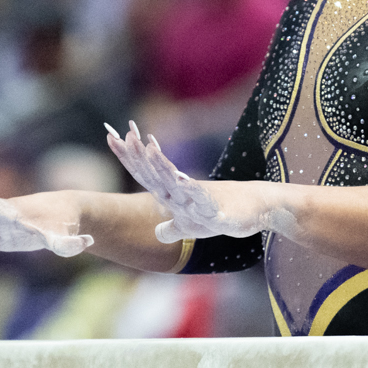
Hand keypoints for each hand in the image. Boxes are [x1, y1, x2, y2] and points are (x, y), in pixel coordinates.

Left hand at [104, 122, 279, 242]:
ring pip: (178, 182)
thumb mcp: (193, 227)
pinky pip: (203, 199)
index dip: (128, 158)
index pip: (146, 174)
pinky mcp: (217, 209)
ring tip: (149, 149)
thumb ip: (173, 228)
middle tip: (124, 134)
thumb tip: (157, 233)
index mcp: (174, 194)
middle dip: (140, 156)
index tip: (111, 137)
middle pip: (157, 173)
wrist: (256, 209)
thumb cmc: (223, 214)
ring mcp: (200, 199)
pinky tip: (182, 182)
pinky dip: (192, 191)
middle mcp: (184, 192)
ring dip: (163, 166)